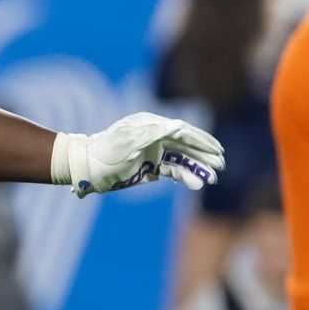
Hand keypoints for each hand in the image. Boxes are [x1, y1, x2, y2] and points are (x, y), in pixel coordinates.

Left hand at [51, 113, 223, 197]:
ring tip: (212, 179)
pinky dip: (185, 177)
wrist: (87, 169)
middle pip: (186, 145)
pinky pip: (173, 171)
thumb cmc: (105, 153)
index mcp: (152, 125)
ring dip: (198, 168)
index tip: (217, 150)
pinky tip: (197, 184)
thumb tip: (179, 125)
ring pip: (182, 160)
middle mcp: (156, 136)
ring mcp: (154, 152)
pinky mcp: (151, 167)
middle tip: (221, 166)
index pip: (183, 131)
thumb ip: (153, 133)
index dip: (202, 140)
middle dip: (205, 155)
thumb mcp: (127, 142)